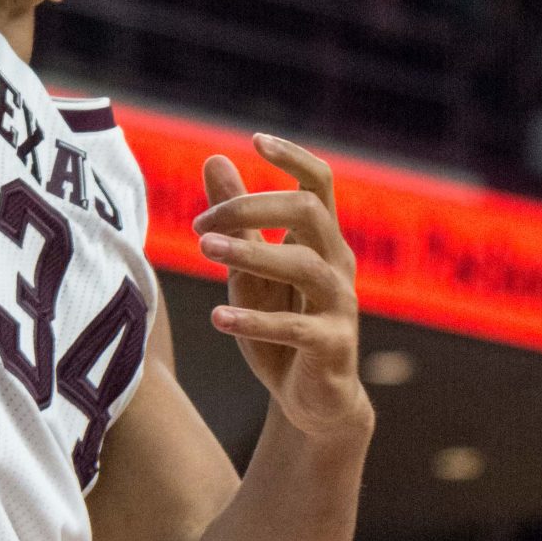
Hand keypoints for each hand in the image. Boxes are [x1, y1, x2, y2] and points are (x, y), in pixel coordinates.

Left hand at [194, 133, 370, 442]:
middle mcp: (338, 265)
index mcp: (322, 240)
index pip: (319, 182)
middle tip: (200, 225)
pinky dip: (256, 322)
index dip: (293, 156)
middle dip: (254, 207)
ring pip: (305, 266)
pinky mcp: (333, 346)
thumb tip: (214, 158)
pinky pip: (297, 328)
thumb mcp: (251, 267)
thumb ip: (238, 218)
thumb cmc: (281, 322)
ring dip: (252, 254)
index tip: (256, 140)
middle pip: (308, 212)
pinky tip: (218, 318)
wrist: (312, 400)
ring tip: (204, 251)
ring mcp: (340, 305)